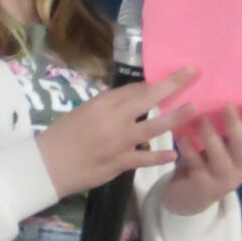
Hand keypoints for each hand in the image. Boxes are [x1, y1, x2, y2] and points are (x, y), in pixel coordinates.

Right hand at [37, 68, 199, 198]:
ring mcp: (118, 142)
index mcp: (102, 104)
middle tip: (193, 74)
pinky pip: (144, 158)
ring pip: (154, 127)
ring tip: (195, 109)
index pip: (134, 89)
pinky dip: (160, 156)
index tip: (172, 75)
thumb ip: (106, 108)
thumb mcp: (81, 113)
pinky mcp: (119, 164)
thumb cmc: (59, 137)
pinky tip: (175, 154)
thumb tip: (130, 102)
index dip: (155, 82)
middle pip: (148, 99)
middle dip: (173, 85)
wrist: (45, 166)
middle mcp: (113, 120)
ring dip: (176, 117)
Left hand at [163, 103, 241, 215]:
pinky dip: (189, 150)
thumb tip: (224, 95)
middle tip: (226, 106)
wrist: (187, 197)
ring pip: (220, 158)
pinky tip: (182, 137)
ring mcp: (223, 181)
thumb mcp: (221, 147)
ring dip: (212, 136)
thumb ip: (225, 130)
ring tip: (202, 118)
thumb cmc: (207, 164)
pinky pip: (196, 165)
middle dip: (236, 126)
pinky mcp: (203, 187)